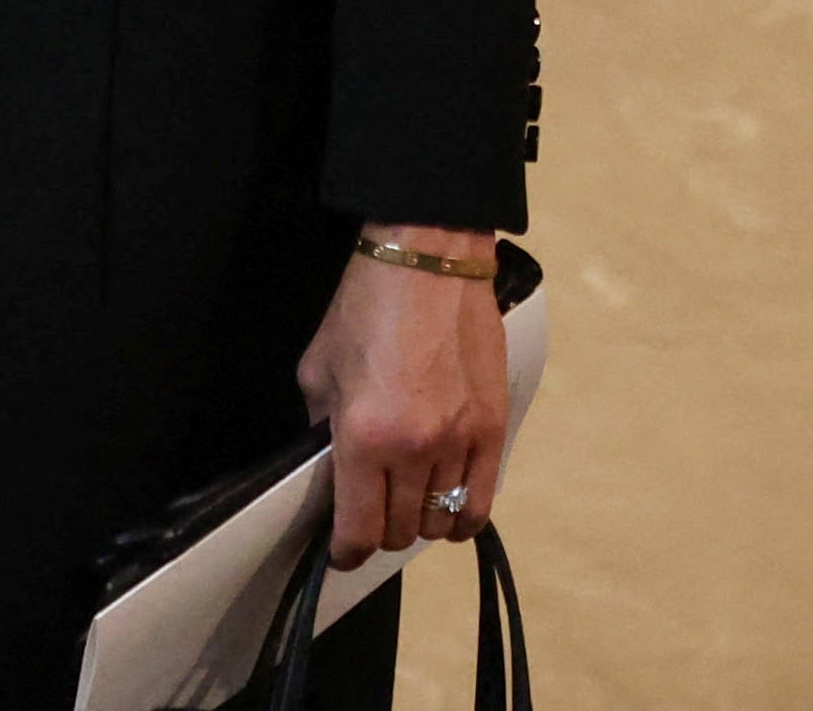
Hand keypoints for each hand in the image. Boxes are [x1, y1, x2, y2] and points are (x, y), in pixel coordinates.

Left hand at [299, 235, 509, 566]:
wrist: (429, 260)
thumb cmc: (365, 307)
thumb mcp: (318, 369)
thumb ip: (322, 428)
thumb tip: (331, 469)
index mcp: (364, 437)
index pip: (358, 530)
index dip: (345, 552)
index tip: (340, 551)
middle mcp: (415, 450)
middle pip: (400, 531)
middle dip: (378, 532)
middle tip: (369, 513)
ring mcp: (461, 442)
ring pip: (441, 523)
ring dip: (420, 522)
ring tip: (408, 503)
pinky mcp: (494, 428)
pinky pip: (481, 502)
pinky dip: (462, 516)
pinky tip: (447, 504)